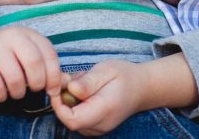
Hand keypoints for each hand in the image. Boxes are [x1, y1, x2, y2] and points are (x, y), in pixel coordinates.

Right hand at [0, 20, 61, 102]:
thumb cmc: (8, 54)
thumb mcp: (27, 53)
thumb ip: (47, 66)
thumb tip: (67, 83)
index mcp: (27, 33)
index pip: (48, 53)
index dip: (54, 76)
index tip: (52, 90)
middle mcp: (11, 35)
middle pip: (33, 63)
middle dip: (37, 83)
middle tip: (32, 89)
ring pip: (15, 78)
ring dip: (18, 93)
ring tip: (14, 91)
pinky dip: (1, 96)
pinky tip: (0, 92)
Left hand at [51, 53, 197, 135]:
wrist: (141, 88)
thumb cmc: (124, 76)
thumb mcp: (106, 70)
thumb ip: (88, 82)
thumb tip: (70, 89)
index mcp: (104, 110)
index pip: (72, 120)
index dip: (58, 105)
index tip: (58, 85)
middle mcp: (100, 125)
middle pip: (68, 120)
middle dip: (63, 98)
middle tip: (71, 78)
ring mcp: (98, 129)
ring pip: (71, 118)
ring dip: (69, 100)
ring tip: (83, 82)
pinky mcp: (95, 126)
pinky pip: (77, 117)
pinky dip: (75, 103)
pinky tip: (85, 90)